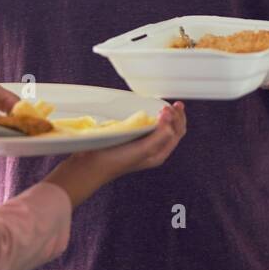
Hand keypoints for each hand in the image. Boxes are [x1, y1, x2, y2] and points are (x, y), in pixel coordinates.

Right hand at [42, 103, 186, 208]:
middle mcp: (153, 150)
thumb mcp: (142, 149)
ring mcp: (141, 144)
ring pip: (160, 127)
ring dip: (164, 115)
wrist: (91, 165)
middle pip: (171, 129)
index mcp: (159, 154)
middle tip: (171, 104)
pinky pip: (146, 126)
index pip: (177, 133)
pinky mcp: (130, 139)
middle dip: (174, 115)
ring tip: (162, 106)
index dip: (177, 118)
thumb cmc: (116, 160)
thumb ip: (158, 137)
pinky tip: (147, 112)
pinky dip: (150, 117)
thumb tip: (169, 120)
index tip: (169, 107)